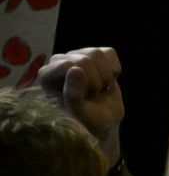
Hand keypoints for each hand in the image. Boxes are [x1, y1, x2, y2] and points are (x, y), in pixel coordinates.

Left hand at [36, 46, 123, 164]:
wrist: (101, 121)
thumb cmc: (85, 120)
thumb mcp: (78, 114)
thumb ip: (72, 94)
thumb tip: (76, 68)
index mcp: (48, 75)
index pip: (67, 65)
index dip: (85, 82)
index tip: (85, 98)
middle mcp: (59, 62)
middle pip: (85, 59)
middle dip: (96, 81)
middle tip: (93, 96)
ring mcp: (77, 56)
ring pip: (97, 54)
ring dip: (105, 76)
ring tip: (99, 89)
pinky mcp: (96, 55)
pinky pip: (109, 53)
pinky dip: (114, 70)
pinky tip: (107, 80)